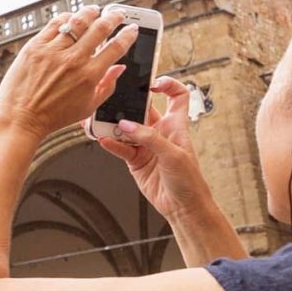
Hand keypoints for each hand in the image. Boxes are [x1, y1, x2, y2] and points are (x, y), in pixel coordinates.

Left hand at [0, 8, 137, 139]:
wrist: (20, 117)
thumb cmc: (53, 116)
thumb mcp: (88, 107)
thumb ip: (107, 86)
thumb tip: (120, 68)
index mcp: (90, 76)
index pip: (116, 48)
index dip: (128, 35)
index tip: (132, 29)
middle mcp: (73, 60)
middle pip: (100, 28)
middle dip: (113, 17)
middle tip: (118, 14)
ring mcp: (53, 51)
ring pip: (77, 21)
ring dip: (90, 12)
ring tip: (95, 10)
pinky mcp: (35, 46)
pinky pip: (54, 24)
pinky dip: (66, 17)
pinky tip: (71, 17)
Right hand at [95, 76, 215, 220]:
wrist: (183, 207)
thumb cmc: (189, 180)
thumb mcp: (173, 155)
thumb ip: (149, 138)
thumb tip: (127, 125)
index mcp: (175, 125)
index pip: (177, 96)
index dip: (167, 85)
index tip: (151, 84)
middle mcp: (160, 132)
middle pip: (142, 110)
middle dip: (128, 104)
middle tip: (114, 101)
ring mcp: (146, 146)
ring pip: (127, 129)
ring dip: (114, 125)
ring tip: (102, 122)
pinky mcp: (136, 160)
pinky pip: (120, 148)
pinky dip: (111, 144)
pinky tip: (104, 140)